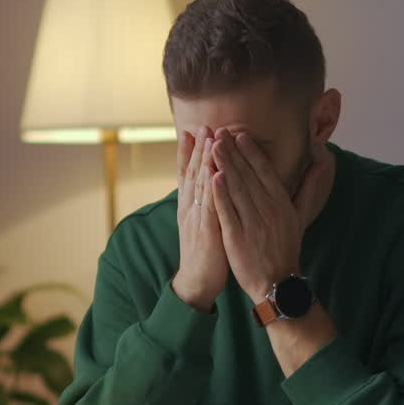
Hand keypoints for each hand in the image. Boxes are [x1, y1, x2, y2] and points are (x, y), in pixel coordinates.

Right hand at [171, 127, 227, 312]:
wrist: (197, 279)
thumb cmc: (205, 251)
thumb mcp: (202, 221)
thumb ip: (206, 200)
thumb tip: (210, 180)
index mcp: (189, 204)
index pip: (188, 172)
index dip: (189, 151)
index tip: (193, 129)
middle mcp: (190, 207)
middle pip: (192, 172)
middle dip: (197, 148)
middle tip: (201, 125)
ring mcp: (196, 217)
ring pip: (199, 184)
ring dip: (203, 161)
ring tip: (208, 139)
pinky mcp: (206, 230)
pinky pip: (209, 205)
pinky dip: (212, 187)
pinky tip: (215, 172)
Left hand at [211, 132, 324, 303]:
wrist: (277, 283)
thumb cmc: (286, 248)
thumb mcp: (301, 217)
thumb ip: (308, 189)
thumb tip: (323, 163)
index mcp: (281, 203)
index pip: (265, 172)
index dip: (251, 152)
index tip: (239, 135)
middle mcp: (268, 210)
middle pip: (248, 176)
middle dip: (233, 153)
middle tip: (219, 132)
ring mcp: (252, 223)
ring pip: (236, 189)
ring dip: (224, 166)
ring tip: (213, 147)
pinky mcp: (237, 237)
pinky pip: (227, 212)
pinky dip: (220, 194)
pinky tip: (212, 178)